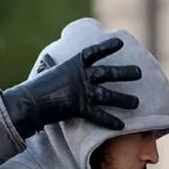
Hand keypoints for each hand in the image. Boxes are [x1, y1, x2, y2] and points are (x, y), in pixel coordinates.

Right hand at [2, 37, 141, 137]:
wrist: (29, 102)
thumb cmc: (34, 88)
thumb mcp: (46, 72)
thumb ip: (53, 67)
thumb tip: (48, 63)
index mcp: (73, 64)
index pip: (93, 52)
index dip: (107, 47)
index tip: (120, 42)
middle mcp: (81, 77)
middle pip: (107, 73)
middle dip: (124, 73)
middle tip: (139, 73)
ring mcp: (82, 92)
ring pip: (108, 94)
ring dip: (123, 99)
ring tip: (136, 103)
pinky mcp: (79, 107)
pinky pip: (98, 115)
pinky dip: (110, 121)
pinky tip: (121, 126)